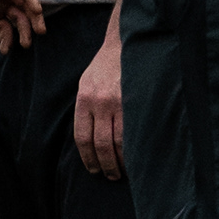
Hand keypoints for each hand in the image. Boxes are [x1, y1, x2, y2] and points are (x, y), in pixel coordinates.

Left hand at [73, 32, 123, 178]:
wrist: (123, 42)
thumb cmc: (103, 67)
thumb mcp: (86, 84)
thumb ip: (86, 109)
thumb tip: (88, 140)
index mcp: (84, 99)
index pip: (82, 137)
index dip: (87, 158)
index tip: (93, 170)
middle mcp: (99, 102)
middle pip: (100, 144)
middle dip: (105, 165)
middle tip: (110, 176)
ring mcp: (118, 101)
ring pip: (118, 141)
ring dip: (120, 161)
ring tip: (123, 172)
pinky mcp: (134, 99)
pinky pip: (133, 130)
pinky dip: (134, 147)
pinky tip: (136, 156)